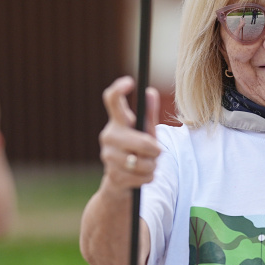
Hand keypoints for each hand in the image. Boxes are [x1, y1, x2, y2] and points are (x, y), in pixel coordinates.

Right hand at [98, 76, 160, 196]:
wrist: (120, 183)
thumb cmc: (136, 151)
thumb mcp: (145, 131)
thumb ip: (148, 114)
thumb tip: (150, 91)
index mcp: (117, 122)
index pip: (111, 100)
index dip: (119, 89)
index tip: (130, 82)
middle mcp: (108, 136)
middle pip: (141, 141)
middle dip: (153, 150)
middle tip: (156, 152)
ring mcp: (108, 156)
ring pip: (142, 161)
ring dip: (151, 165)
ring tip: (147, 165)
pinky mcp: (112, 176)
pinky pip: (141, 176)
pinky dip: (147, 177)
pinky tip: (141, 176)